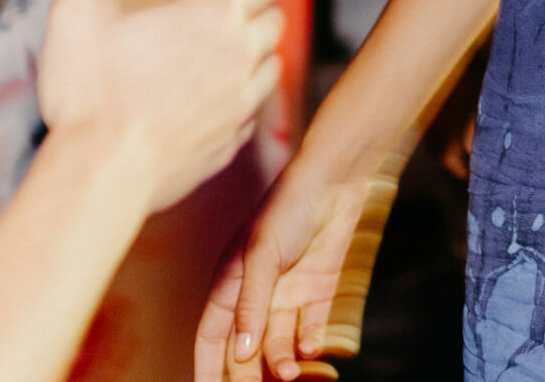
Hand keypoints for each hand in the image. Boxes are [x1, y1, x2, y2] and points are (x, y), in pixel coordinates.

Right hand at [35, 0, 282, 210]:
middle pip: (275, 22)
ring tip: (233, 56)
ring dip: (258, 57)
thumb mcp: (73, 17)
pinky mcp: (230, 143)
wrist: (103, 172)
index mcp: (215, 15)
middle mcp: (240, 56)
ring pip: (271, 69)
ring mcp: (240, 103)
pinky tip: (215, 104)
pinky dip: (239, 105)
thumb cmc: (93, 95)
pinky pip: (249, 115)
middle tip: (239, 12)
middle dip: (262, 11)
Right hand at [197, 155, 379, 381]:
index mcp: (228, 284)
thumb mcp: (260, 257)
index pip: (212, 337)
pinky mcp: (319, 290)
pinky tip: (313, 350)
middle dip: (248, 375)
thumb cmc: (287, 208)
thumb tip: (240, 352)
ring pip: (279, 342)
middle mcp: (256, 294)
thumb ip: (251, 306)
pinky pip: (310, 327)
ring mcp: (288, 293)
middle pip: (246, 348)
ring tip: (292, 376)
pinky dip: (310, 342)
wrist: (336, 181)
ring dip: (282, 362)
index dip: (208, 367)